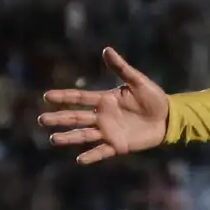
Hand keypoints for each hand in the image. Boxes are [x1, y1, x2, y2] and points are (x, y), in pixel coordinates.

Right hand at [39, 47, 169, 163]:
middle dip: (59, 118)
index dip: (64, 97)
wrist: (168, 118)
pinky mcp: (118, 145)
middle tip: (41, 120)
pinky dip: (91, 156)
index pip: (80, 98)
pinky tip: (79, 159)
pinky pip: (101, 152)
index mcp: (105, 100)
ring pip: (84, 135)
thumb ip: (122, 68)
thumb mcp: (138, 81)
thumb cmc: (154, 98)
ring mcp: (109, 132)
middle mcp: (102, 116)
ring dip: (69, 137)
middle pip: (76, 117)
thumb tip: (106, 50)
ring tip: (53, 139)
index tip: (46, 96)